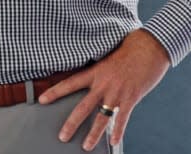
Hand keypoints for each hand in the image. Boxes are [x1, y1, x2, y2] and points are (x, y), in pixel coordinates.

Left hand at [38, 29, 169, 150]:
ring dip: (93, 134)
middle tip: (62, 136)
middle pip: (83, 107)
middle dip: (71, 124)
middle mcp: (103, 84)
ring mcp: (117, 92)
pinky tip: (113, 142)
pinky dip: (118, 131)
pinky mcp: (132, 98)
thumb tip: (90, 76)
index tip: (41, 100)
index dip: (54, 92)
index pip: (69, 83)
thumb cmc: (128, 49)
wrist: (149, 47)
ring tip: (86, 146)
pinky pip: (123, 118)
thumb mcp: (106, 56)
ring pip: (102, 117)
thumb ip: (98, 69)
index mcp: (94, 72)